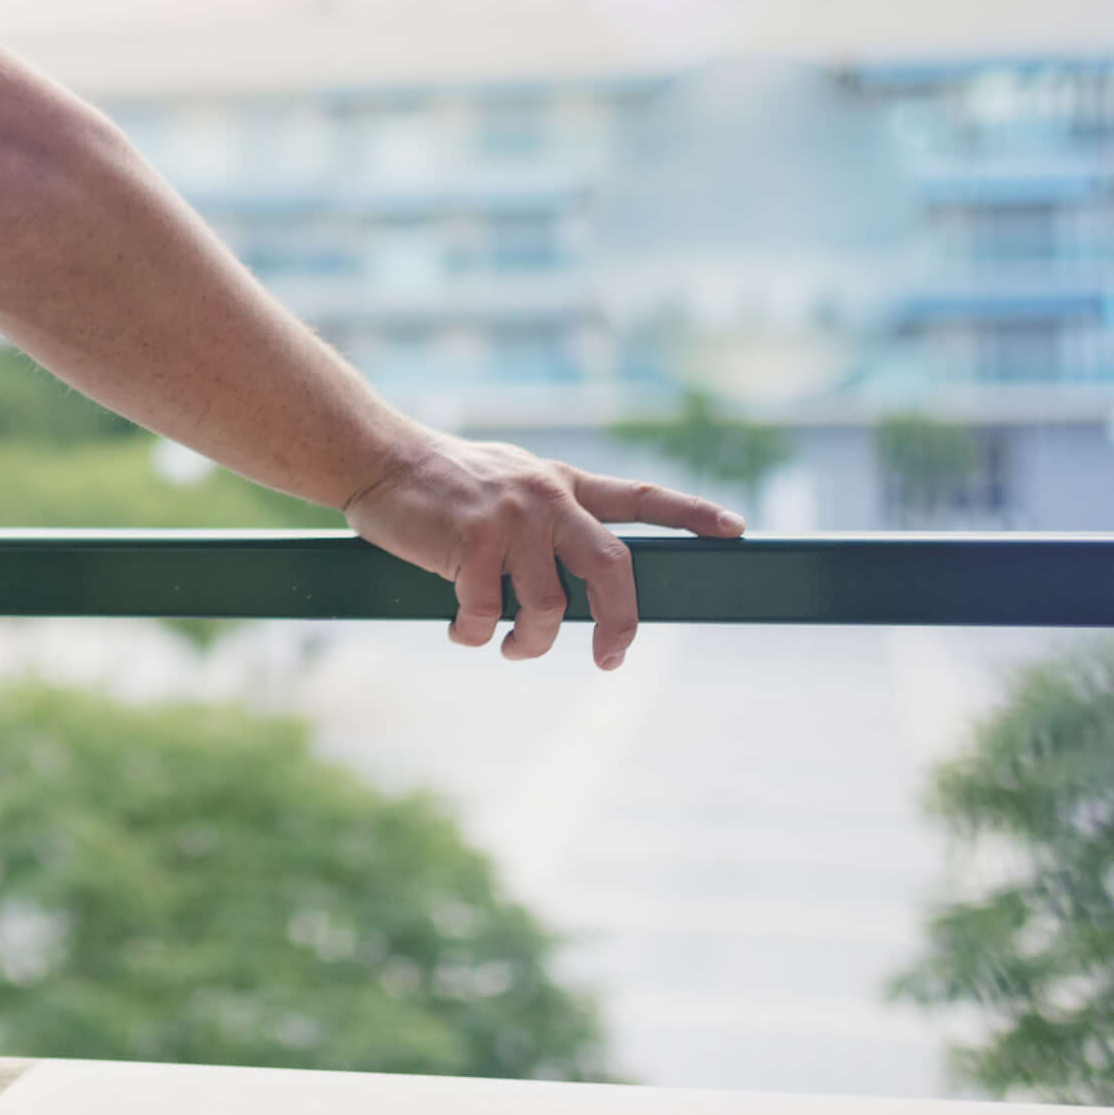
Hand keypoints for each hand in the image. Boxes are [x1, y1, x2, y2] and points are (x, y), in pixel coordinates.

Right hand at [341, 431, 744, 669]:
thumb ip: (546, 513)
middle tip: (612, 658)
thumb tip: (571, 576)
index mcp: (562, 484)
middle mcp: (547, 498)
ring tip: (507, 645)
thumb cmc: (438, 481)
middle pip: (613, 569)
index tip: (736, 531)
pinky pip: (485, 614)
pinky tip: (460, 630)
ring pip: (547, 608)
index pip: (640, 497)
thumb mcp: (507, 480)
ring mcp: (511, 519)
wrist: (377, 457)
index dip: (692, 515)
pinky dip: (474, 636)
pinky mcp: (471, 542)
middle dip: (621, 624)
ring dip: (528, 642)